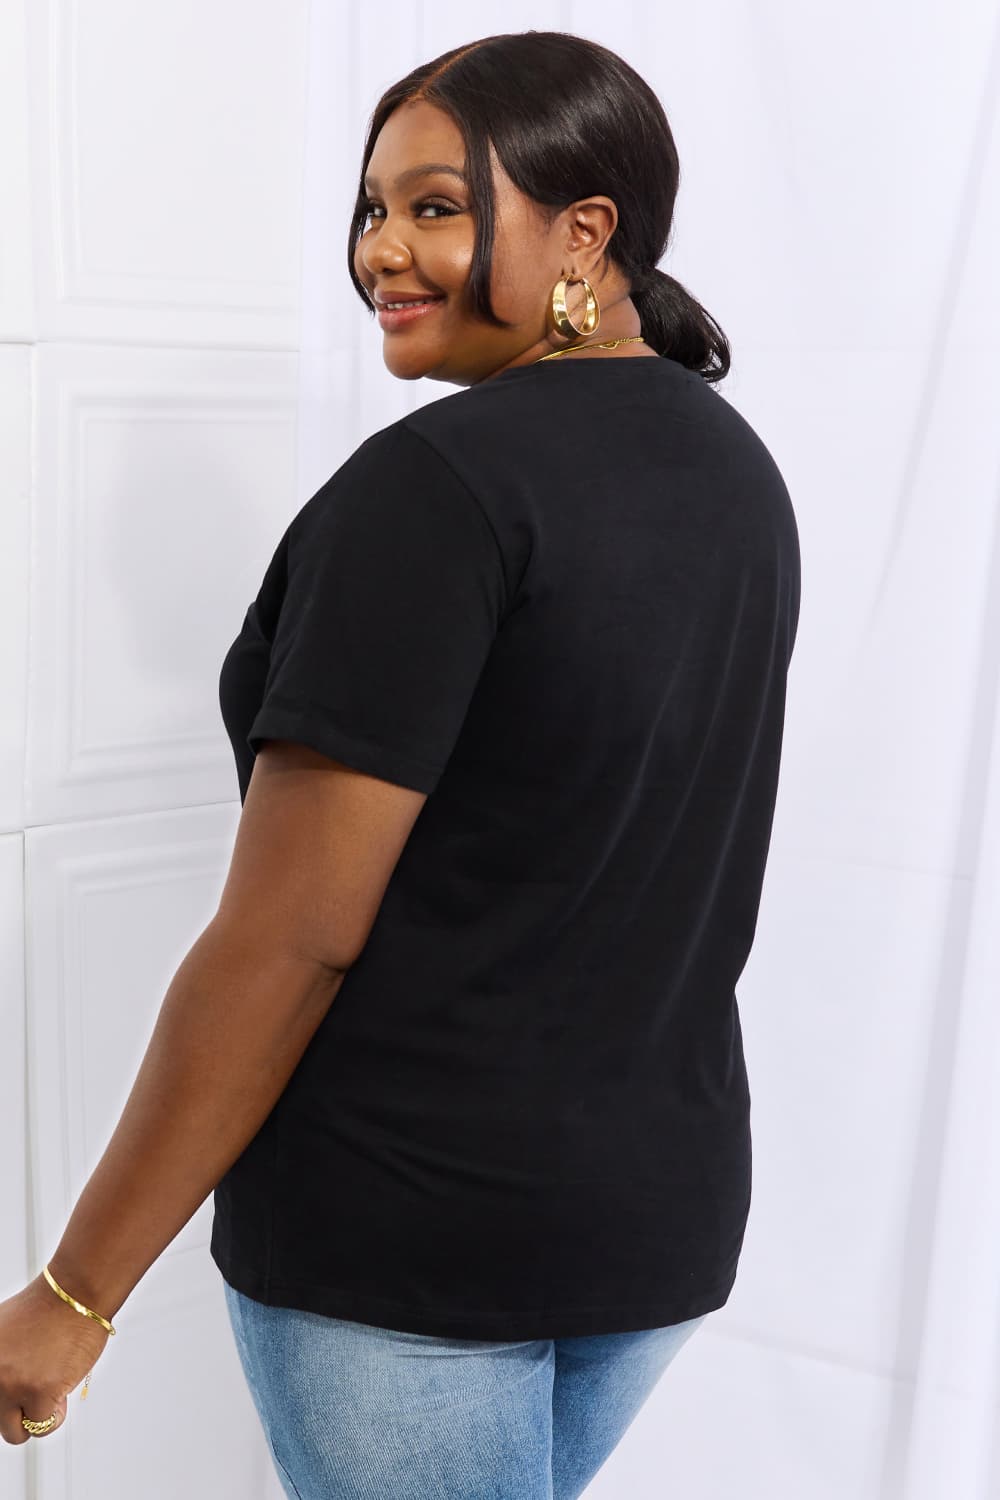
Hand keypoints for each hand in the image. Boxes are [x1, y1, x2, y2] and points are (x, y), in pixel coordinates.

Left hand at [0, 1274, 110, 1443]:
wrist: (76, 1293)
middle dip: (20, 1411)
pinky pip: (43, 1425)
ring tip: (51, 1384)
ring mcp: (10, 1384)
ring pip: (16, 1432)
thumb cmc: (47, 1308)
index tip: (21, 1389)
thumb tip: (0, 1396)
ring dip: (36, 1415)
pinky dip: (57, 1412)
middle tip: (37, 1386)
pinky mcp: (38, 1391)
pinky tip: (63, 1384)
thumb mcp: (3, 1334)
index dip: (7, 1399)